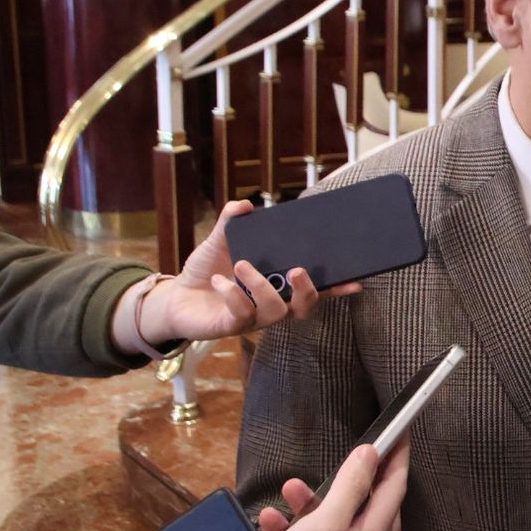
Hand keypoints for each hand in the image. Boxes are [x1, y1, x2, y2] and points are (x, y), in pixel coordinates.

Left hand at [120, 199, 364, 354]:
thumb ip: (232, 222)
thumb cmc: (206, 270)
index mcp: (278, 285)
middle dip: (306, 290)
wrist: (175, 297)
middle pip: (304, 308)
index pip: (315, 289)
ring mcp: (253, 318)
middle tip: (296, 269)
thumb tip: (246, 204)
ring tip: (241, 265)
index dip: (336, 288)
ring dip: (261, 285)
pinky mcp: (232, 326)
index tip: (355, 281)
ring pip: (274, 311)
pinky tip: (221, 281)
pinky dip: (233, 294)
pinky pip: (242, 314)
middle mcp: (272, 305)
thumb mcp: (220, 241)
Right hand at [216, 443, 408, 530]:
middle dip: (361, 477)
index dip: (399, 459)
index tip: (401, 432)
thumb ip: (350, 488)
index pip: (394, 490)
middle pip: (370, 505)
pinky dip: (287, 524)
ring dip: (311, 500)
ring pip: (329, 519)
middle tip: (357, 451)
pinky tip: (271, 516)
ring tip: (289, 487)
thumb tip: (371, 454)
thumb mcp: (325, 526)